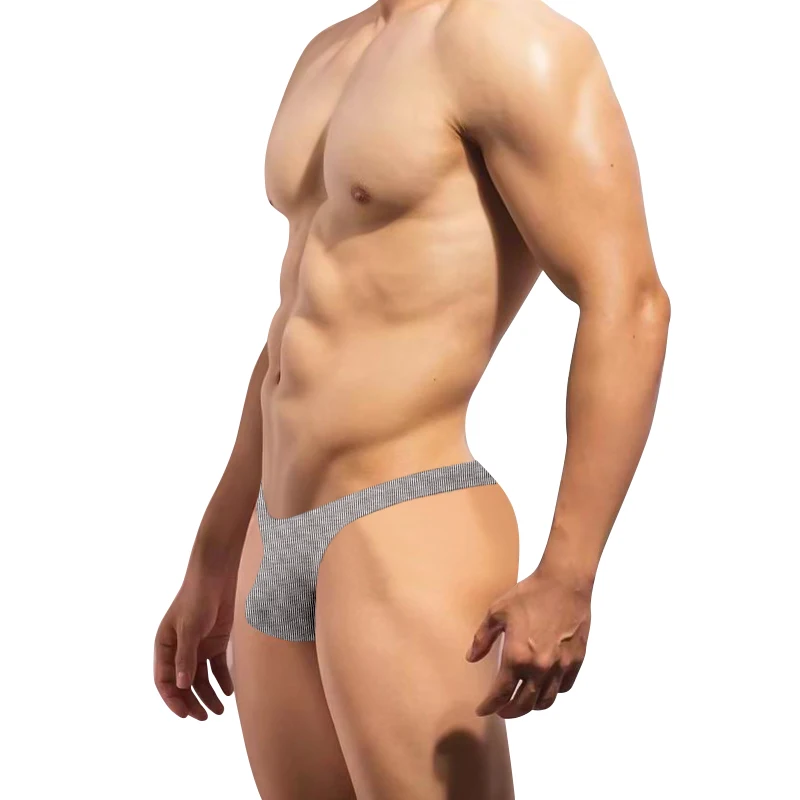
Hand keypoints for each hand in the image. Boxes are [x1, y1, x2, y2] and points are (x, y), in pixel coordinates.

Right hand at [153, 573, 235, 719]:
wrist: (217, 578)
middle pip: (183, 684)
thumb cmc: (196, 600)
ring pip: (201, 679)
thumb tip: (181, 686)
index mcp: (164, 647)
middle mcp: (179, 651)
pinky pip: (216, 667)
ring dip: (209, 695)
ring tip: (220, 711)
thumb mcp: (189, 629)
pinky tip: (229, 691)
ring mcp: (197, 648)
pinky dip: (222, 680)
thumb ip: (185, 658)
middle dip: (192, 702)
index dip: (173, 699)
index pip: (164, 681)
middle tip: (204, 718)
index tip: (186, 714)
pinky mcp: (214, 643)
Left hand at [466, 565, 591, 716]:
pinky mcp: (576, 661)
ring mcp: (560, 667)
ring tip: (521, 701)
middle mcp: (540, 668)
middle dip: (509, 711)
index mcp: (517, 657)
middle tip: (500, 710)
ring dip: (531, 706)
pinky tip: (543, 686)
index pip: (501, 693)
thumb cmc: (529, 594)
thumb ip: (482, 638)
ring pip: (545, 701)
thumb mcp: (497, 612)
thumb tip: (472, 658)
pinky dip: (552, 692)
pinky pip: (564, 688)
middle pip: (524, 704)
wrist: (564, 583)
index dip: (489, 705)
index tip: (482, 709)